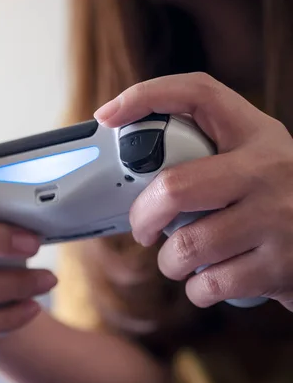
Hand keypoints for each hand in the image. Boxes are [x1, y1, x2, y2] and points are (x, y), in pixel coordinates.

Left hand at [94, 72, 292, 310]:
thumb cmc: (281, 198)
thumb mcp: (256, 161)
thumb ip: (207, 157)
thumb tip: (130, 172)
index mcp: (256, 134)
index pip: (197, 93)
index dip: (145, 96)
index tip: (107, 115)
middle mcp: (268, 169)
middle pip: (173, 187)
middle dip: (143, 217)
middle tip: (143, 229)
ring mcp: (277, 217)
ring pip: (186, 245)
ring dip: (169, 262)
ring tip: (179, 260)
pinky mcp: (280, 266)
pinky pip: (209, 284)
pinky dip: (197, 289)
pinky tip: (207, 281)